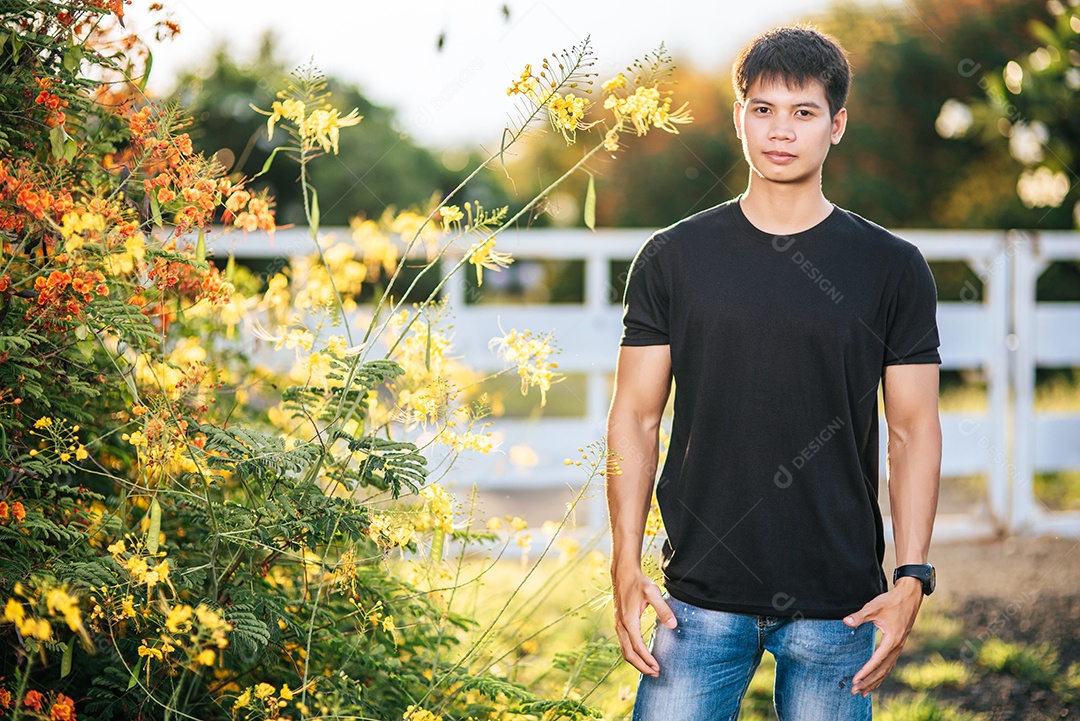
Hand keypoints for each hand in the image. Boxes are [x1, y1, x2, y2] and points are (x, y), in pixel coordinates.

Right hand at [611, 568, 676, 675]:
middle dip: (642, 666)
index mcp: (629, 620)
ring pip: (624, 650)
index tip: (657, 667)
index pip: (637, 646)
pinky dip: (632, 654)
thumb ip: (663, 609)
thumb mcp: (653, 592)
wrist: (623, 573)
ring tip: (650, 669)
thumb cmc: (639, 582)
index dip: (647, 659)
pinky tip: (641, 656)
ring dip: (637, 662)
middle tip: (656, 674)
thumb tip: (673, 625)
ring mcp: (618, 625)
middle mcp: (621, 625)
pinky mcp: (619, 623)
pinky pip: (623, 644)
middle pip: (628, 653)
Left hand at [843, 577, 923, 695]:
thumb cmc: (891, 601)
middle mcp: (897, 647)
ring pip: (887, 670)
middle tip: (855, 692)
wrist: (909, 596)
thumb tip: (846, 622)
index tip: (855, 680)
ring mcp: (899, 647)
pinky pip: (890, 664)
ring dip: (875, 681)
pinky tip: (875, 680)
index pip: (876, 660)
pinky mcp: (898, 645)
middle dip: (869, 682)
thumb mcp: (873, 607)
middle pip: (882, 670)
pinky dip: (882, 674)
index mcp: (892, 640)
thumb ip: (859, 616)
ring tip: (864, 692)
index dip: (865, 671)